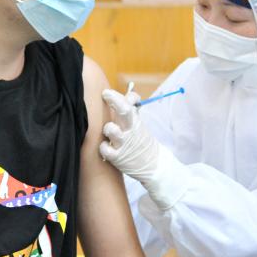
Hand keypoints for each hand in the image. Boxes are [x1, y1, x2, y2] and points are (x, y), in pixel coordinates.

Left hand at [99, 89, 188, 209]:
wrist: (153, 164)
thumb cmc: (141, 141)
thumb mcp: (139, 124)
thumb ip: (132, 109)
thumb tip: (130, 95)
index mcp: (135, 122)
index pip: (129, 104)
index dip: (118, 96)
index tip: (106, 93)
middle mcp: (130, 130)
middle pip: (124, 111)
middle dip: (115, 101)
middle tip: (106, 95)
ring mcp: (123, 144)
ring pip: (112, 130)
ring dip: (109, 127)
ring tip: (109, 130)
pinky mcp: (118, 158)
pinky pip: (105, 149)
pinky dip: (103, 147)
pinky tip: (105, 146)